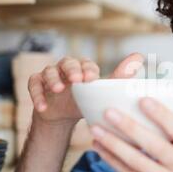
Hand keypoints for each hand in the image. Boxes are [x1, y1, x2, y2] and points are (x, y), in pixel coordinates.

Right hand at [28, 53, 143, 125]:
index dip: (88, 69)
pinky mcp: (37, 84)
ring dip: (52, 79)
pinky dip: (37, 95)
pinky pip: (33, 85)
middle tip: (76, 80)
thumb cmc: (85, 99)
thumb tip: (139, 57)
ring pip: (48, 71)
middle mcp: (66, 67)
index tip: (92, 79)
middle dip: (71, 70)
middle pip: (67, 62)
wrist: (63, 115)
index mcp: (83, 67)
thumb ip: (119, 77)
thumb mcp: (101, 91)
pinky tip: (42, 107)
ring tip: (58, 89)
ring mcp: (49, 75)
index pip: (86, 64)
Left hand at [90, 97, 172, 171]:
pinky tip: (100, 148)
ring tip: (96, 129)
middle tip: (109, 112)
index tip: (142, 100)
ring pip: (136, 160)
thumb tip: (143, 109)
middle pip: (153, 144)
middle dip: (129, 127)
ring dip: (113, 144)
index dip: (160, 114)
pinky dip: (112, 160)